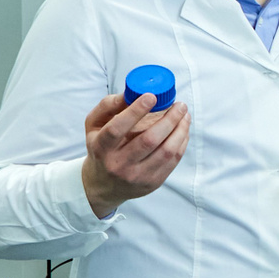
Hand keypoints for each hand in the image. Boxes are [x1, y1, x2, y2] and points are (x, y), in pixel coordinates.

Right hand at [81, 93, 189, 218]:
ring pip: (166, 151)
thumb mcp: (93, 126)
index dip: (135, 111)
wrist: (103, 185)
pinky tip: (183, 130)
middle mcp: (118, 164)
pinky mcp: (152, 183)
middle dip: (170, 119)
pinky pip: (173, 161)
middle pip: (149, 140)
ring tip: (185, 115)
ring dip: (181, 130)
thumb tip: (131, 92)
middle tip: (180, 105)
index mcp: (102, 148)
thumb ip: (107, 106)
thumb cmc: (101, 148)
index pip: (117, 129)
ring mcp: (137, 176)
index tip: (152, 96)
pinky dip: (181, 142)